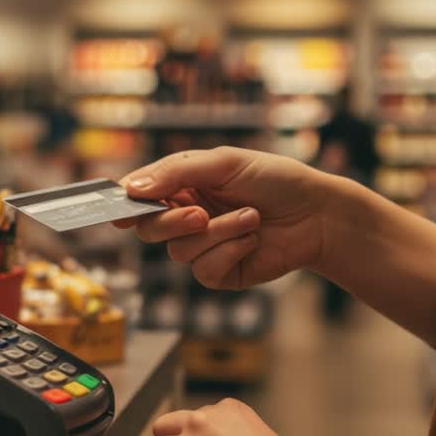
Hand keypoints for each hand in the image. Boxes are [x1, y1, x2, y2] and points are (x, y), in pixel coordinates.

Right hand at [117, 147, 331, 288]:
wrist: (318, 214)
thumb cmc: (275, 180)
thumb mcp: (224, 163)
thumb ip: (175, 173)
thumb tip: (130, 189)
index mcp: (184, 186)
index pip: (142, 196)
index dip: (125, 204)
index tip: (117, 209)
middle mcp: (188, 217)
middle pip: (151, 229)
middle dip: (172, 222)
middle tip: (200, 213)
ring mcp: (204, 247)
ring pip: (178, 252)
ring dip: (218, 233)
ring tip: (250, 218)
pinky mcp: (222, 272)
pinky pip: (204, 271)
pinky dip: (230, 251)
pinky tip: (253, 240)